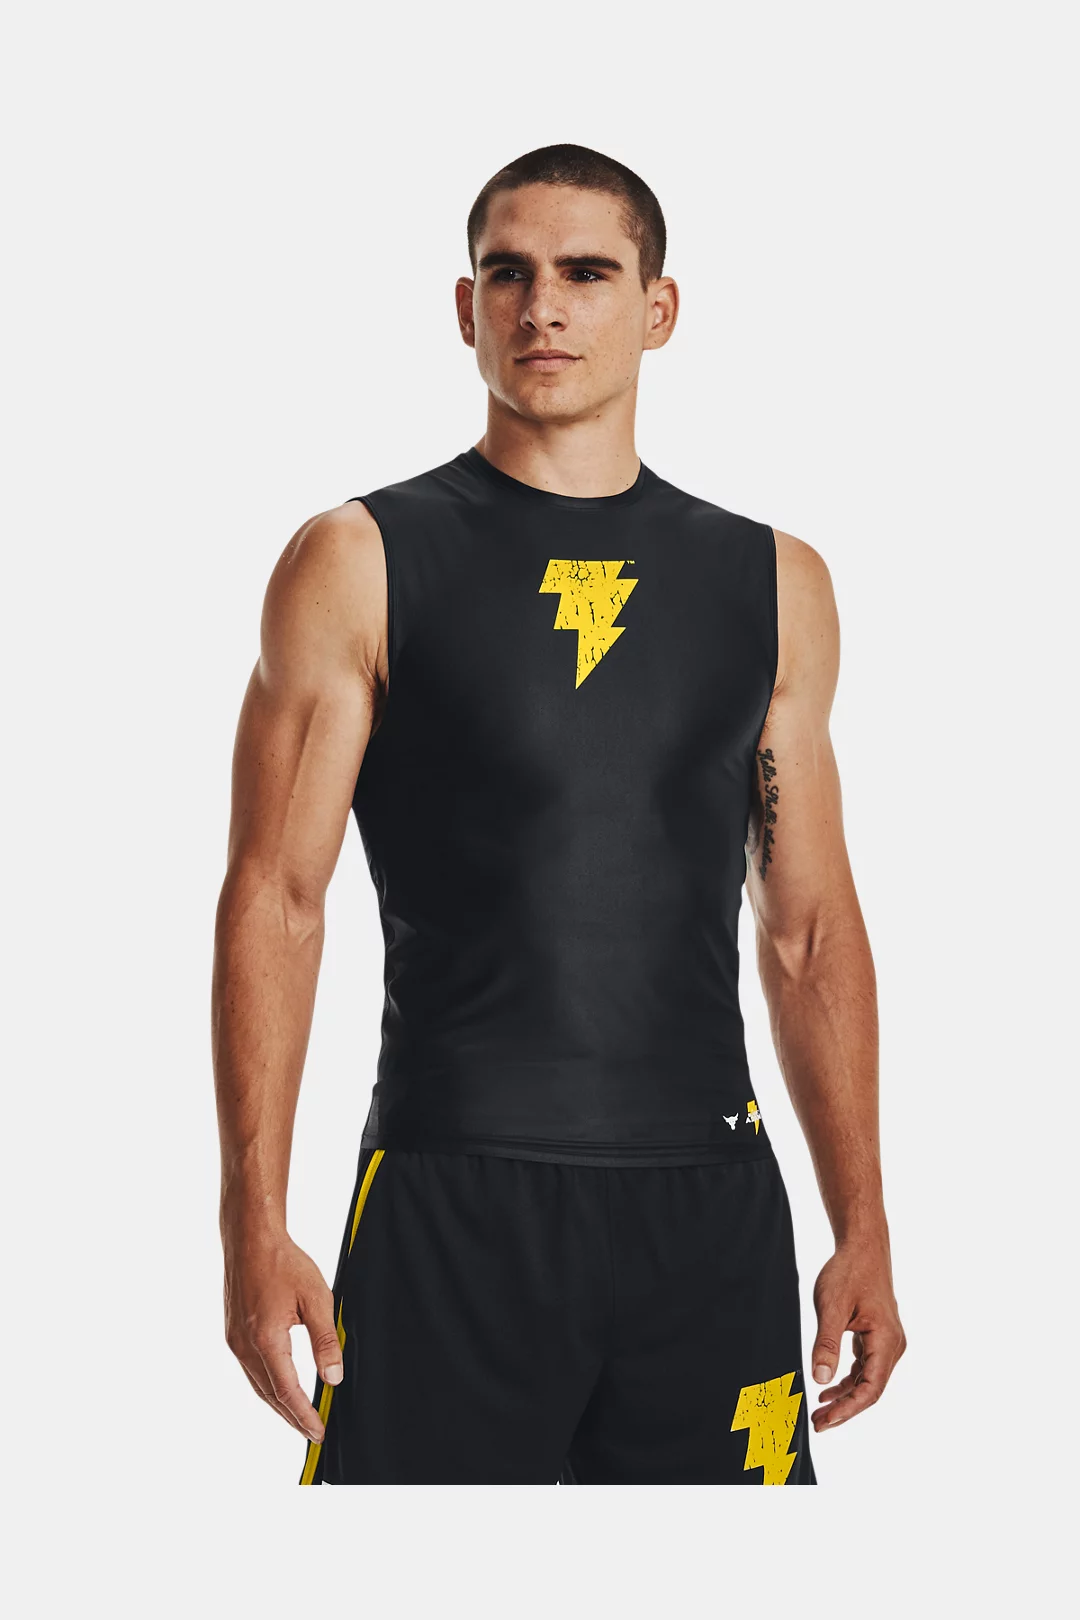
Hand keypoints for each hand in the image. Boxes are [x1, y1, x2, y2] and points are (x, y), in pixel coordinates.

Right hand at [223, 1229, 341, 1442]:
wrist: (250, 1239)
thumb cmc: (283, 1263)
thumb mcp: (316, 1298)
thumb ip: (325, 1341)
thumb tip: (334, 1377)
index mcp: (265, 1340)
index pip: (287, 1392)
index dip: (304, 1416)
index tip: (319, 1432)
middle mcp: (244, 1346)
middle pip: (269, 1396)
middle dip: (291, 1418)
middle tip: (312, 1433)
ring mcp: (234, 1341)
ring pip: (257, 1385)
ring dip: (278, 1405)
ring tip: (298, 1418)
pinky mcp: (232, 1333)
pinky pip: (250, 1370)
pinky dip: (266, 1386)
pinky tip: (279, 1387)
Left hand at [810, 1239, 905, 1431]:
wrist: (863, 1247)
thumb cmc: (849, 1271)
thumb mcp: (831, 1306)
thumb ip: (826, 1344)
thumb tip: (820, 1379)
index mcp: (886, 1340)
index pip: (870, 1389)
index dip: (848, 1409)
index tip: (825, 1421)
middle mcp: (892, 1345)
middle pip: (870, 1389)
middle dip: (844, 1409)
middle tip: (818, 1424)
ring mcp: (886, 1341)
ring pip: (868, 1380)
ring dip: (845, 1396)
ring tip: (820, 1411)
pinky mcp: (877, 1336)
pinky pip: (865, 1366)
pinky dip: (847, 1379)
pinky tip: (828, 1388)